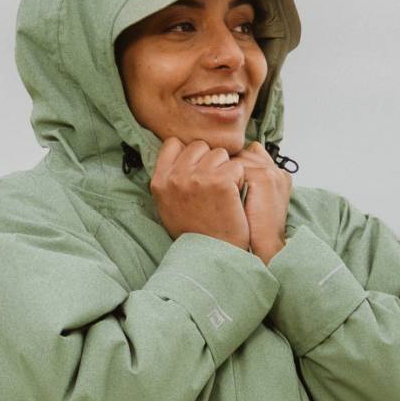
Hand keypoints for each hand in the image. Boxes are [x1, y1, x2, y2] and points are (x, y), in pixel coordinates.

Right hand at [149, 140, 288, 262]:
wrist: (213, 256)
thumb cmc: (195, 233)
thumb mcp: (169, 206)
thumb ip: (170, 180)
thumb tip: (178, 154)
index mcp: (159, 181)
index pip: (173, 144)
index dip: (189, 153)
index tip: (198, 169)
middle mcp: (176, 177)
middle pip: (199, 146)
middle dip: (209, 160)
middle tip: (215, 185)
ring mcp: (198, 178)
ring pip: (219, 154)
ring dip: (226, 169)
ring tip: (224, 193)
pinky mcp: (220, 182)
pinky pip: (236, 166)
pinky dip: (239, 179)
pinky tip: (234, 198)